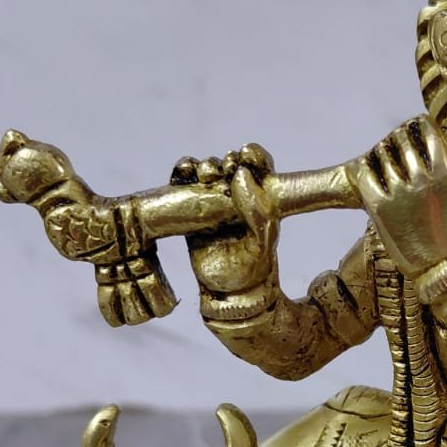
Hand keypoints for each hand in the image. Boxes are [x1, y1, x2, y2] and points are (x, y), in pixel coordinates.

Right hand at [172, 144, 279, 295]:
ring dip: (206, 165)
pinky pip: (183, 181)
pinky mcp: (188, 208)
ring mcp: (211, 200)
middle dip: (226, 161)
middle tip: (224, 170)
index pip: (259, 167)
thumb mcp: (263, 242)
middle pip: (230, 164)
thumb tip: (240, 176)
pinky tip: (185, 170)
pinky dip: (183, 169)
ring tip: (206, 175)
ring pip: (207, 169)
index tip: (246, 155)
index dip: (253, 155)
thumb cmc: (252, 267)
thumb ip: (257, 211)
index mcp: (260, 199)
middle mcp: (236, 196)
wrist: (227, 291)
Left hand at [351, 117, 446, 277]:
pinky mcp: (379, 208)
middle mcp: (421, 179)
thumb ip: (445, 170)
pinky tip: (367, 168)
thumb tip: (428, 150)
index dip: (415, 126)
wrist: (442, 267)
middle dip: (397, 138)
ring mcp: (400, 194)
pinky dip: (365, 167)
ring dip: (380, 151)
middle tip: (394, 142)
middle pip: (400, 140)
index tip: (412, 128)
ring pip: (381, 154)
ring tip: (382, 155)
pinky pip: (365, 175)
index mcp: (445, 172)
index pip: (424, 132)